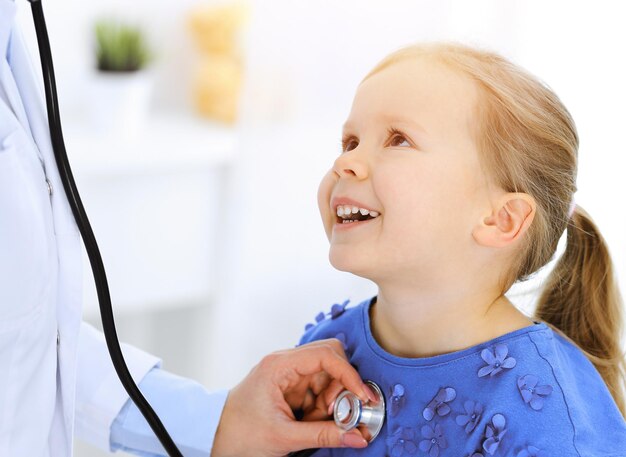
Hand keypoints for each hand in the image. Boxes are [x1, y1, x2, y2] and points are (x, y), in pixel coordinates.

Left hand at [211, 339, 375, 456]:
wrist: (214, 438)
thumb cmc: (238, 433)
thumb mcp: (284, 437)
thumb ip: (323, 435)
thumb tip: (358, 436)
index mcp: (279, 365)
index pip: (325, 355)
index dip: (349, 374)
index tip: (363, 397)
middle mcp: (286, 364)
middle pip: (330, 360)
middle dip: (340, 388)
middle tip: (338, 414)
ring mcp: (289, 375)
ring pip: (327, 378)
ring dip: (331, 401)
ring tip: (314, 424)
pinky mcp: (291, 388)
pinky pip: (319, 391)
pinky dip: (322, 408)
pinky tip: (308, 423)